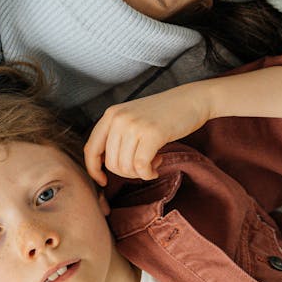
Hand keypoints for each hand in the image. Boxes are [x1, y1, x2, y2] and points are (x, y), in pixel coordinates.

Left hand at [84, 84, 212, 184]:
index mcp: (110, 115)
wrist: (191, 100)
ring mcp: (135, 125)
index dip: (94, 170)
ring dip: (140, 173)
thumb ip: (116, 136)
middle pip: (111, 163)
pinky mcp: (152, 134)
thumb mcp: (131, 119)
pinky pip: (141, 166)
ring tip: (153, 162)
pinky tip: (156, 168)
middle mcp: (118, 118)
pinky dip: (148, 173)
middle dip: (126, 173)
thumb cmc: (162, 114)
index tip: (103, 180)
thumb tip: (104, 166)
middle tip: (143, 165)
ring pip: (126, 167)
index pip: (91, 149)